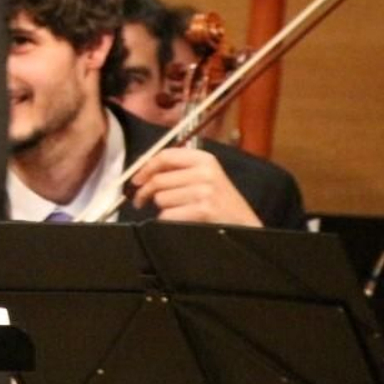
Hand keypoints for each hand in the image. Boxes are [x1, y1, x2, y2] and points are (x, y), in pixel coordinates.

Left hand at [130, 147, 261, 226]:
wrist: (248, 227)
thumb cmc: (223, 204)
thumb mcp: (207, 178)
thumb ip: (180, 171)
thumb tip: (144, 172)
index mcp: (205, 159)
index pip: (165, 156)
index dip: (145, 168)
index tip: (135, 179)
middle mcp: (205, 171)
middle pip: (158, 179)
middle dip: (145, 193)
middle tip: (140, 201)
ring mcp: (204, 191)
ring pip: (161, 199)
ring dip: (163, 209)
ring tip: (178, 212)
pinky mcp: (203, 210)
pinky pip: (168, 215)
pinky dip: (169, 222)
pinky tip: (182, 222)